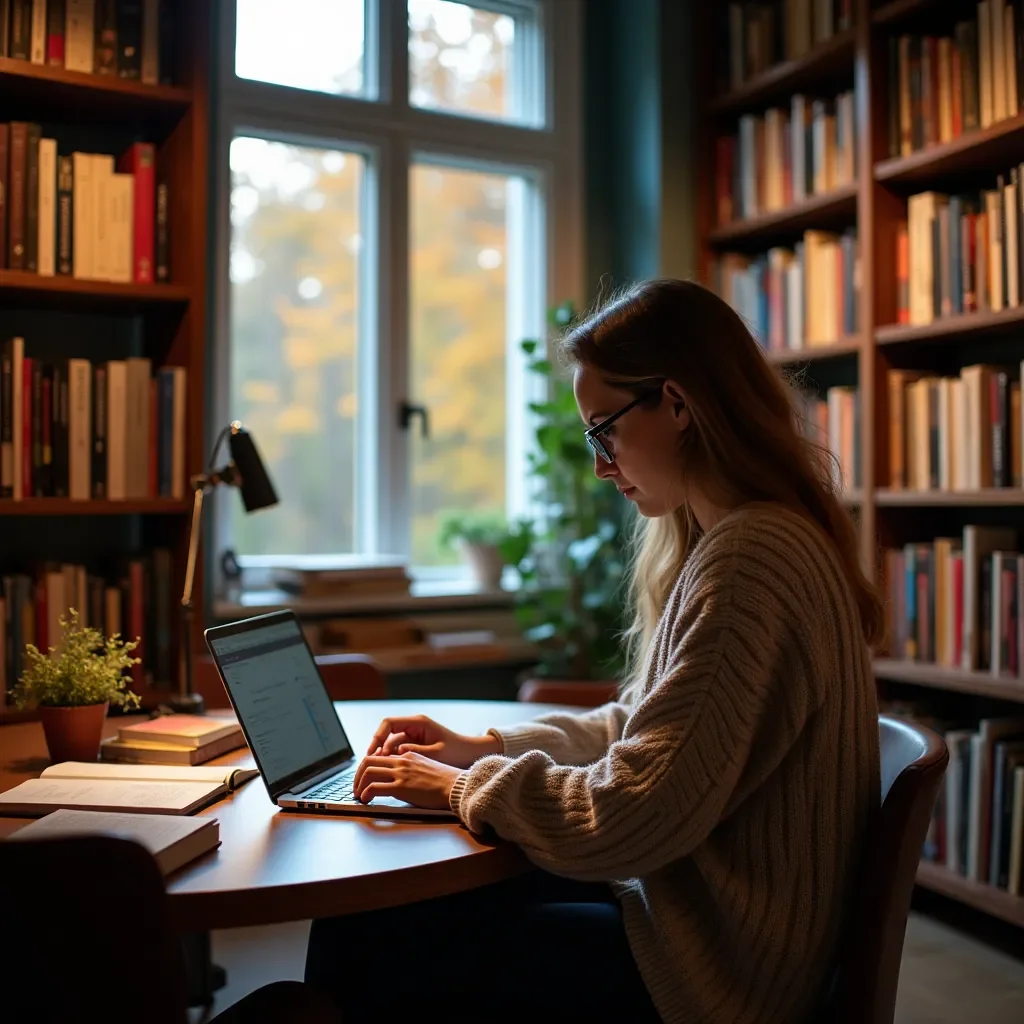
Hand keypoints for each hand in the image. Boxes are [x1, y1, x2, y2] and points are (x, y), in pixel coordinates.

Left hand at [352, 751, 461, 810]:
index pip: (380, 756)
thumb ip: (411, 768)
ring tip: (358, 795)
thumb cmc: (445, 782)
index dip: (368, 767)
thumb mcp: (426, 767)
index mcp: (408, 755)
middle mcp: (402, 761)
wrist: (456, 787)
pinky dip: (365, 793)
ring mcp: (401, 773)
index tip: (364, 778)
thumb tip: (400, 778)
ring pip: (368, 772)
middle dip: (357, 775)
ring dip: (358, 785)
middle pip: (368, 761)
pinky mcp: (401, 787)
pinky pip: (374, 787)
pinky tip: (366, 800)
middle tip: (356, 787)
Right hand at [364, 714, 499, 768]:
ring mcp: (414, 736)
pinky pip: (398, 750)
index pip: (388, 724)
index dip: (377, 737)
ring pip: (391, 744)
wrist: (471, 754)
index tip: (371, 753)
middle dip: (377, 750)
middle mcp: (414, 726)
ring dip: (384, 757)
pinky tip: (389, 772)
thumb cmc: (456, 752)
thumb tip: (392, 753)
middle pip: (387, 734)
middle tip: (370, 767)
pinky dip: (392, 760)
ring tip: (378, 773)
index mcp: (418, 722)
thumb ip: (413, 752)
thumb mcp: (435, 753)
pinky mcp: (415, 746)